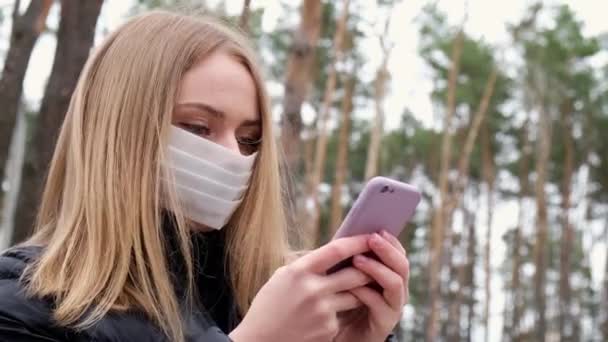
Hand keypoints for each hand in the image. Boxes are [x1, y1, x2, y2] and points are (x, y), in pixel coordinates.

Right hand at [229, 235, 372, 341]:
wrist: (259, 341)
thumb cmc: (269, 306)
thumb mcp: (282, 277)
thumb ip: (307, 265)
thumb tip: (334, 253)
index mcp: (299, 271)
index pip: (336, 250)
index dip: (357, 242)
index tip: (370, 237)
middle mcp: (313, 290)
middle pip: (355, 274)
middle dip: (368, 268)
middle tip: (375, 263)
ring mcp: (322, 311)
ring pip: (354, 296)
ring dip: (355, 292)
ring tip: (346, 291)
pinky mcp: (328, 329)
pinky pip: (342, 316)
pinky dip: (337, 314)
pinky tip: (320, 318)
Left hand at [334, 231, 409, 341]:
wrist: (335, 335)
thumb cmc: (338, 301)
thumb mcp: (343, 275)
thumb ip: (350, 258)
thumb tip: (347, 231)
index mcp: (390, 275)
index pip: (398, 254)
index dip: (391, 241)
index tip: (378, 228)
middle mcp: (396, 290)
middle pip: (402, 266)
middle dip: (387, 251)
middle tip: (372, 239)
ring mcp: (393, 307)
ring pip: (395, 284)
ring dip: (377, 269)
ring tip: (358, 260)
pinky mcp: (384, 324)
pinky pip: (380, 305)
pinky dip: (366, 293)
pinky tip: (352, 286)